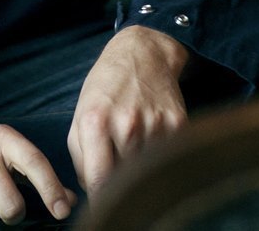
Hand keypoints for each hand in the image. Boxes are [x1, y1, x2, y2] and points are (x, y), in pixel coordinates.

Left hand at [67, 24, 188, 196]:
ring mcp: (155, 125)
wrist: (143, 55)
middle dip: (120, 180)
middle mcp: (126, 124)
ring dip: (141, 167)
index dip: (100, 200)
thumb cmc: (106, 88)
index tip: (103, 203)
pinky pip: (168, 157)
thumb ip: (80, 158)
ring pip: (148, 171)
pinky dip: (160, 156)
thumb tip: (93, 192)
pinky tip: (152, 136)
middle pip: (125, 179)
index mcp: (96, 122)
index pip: (99, 181)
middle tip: (119, 166)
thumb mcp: (81, 115)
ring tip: (135, 145)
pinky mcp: (178, 124)